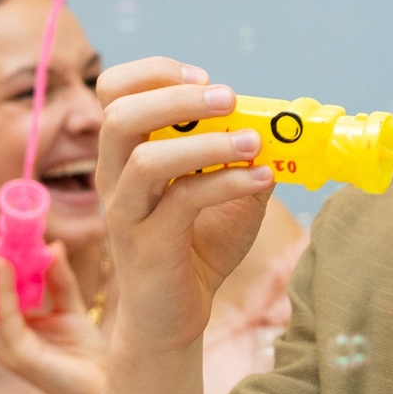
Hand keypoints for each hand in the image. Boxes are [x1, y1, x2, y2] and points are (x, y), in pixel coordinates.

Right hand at [0, 244, 105, 393]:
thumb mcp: (70, 308)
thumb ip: (58, 279)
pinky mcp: (18, 353)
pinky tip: (6, 265)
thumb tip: (52, 245)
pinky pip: (2, 316)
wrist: (101, 388)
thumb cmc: (84, 353)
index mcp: (2, 329)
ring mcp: (3, 348)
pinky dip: (0, 287)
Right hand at [94, 61, 275, 356]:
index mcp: (125, 156)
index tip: (203, 76)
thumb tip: (279, 132)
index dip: (153, 72)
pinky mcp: (146, 247)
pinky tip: (261, 180)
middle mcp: (114, 179)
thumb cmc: (194, 252)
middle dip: (176, 96)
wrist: (172, 321)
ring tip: (253, 142)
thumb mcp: (227, 200)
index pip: (113, 92)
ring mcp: (125, 213)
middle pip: (119, 115)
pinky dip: (227, 183)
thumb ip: (244, 162)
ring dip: (207, 142)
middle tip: (228, 96)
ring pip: (146, 159)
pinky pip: (181, 202)